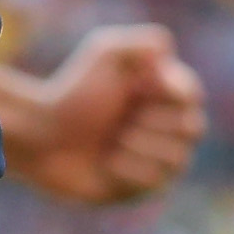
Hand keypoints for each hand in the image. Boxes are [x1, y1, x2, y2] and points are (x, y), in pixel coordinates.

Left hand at [1, 23, 208, 205]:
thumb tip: (166, 49)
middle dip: (156, 122)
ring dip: (143, 146)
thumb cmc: (73, 91)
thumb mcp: (104, 53)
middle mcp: (164, 128)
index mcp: (161, 95)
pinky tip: (107, 162)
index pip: (193, 95)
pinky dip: (130, 169)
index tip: (149, 83)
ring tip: (116, 139)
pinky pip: (156, 182)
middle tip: (125, 120)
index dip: (176, 92)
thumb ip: (139, 44)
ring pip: (178, 159)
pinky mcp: (141, 189)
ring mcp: (156, 161)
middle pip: (193, 128)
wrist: (41, 135)